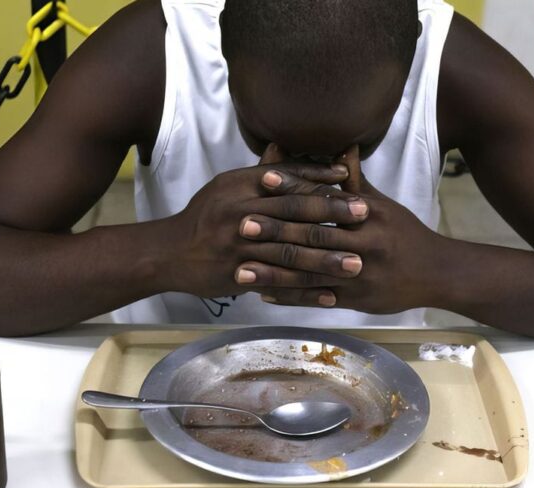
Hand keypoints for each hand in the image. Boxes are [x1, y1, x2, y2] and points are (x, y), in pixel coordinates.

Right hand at [164, 144, 369, 298]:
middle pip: (293, 211)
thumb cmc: (203, 217)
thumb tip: (280, 145)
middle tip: (365, 214)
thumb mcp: (225, 187)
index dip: (318, 178)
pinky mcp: (238, 275)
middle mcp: (240, 212)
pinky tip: (331, 296)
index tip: (348, 179)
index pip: (285, 177)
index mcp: (239, 186)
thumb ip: (257, 173)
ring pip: (290, 251)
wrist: (168, 253)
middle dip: (332, 213)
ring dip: (326, 258)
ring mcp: (239, 246)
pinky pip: (279, 284)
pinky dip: (306, 292)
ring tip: (357, 263)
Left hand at [236, 145, 442, 312]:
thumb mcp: (384, 205)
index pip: (324, 199)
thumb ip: (356, 182)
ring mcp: (358, 275)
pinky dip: (290, 298)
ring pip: (309, 273)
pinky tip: (263, 294)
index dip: (293, 189)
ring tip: (240, 268)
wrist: (437, 273)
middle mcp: (362, 244)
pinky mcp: (356, 300)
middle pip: (312, 236)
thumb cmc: (406, 234)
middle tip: (241, 224)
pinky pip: (317, 299)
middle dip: (275, 231)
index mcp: (367, 215)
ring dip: (273, 272)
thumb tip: (343, 147)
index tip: (263, 179)